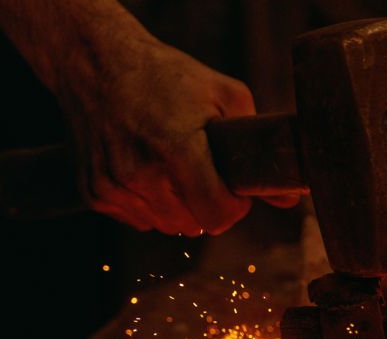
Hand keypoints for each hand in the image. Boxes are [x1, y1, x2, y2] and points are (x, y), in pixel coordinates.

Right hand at [57, 37, 296, 235]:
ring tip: (176, 168)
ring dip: (180, 208)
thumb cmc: (165, 75)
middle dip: (208, 206)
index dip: (234, 208)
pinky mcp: (95, 194)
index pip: (217, 215)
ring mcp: (113, 186)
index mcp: (176, 148)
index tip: (234, 191)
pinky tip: (149, 171)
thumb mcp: (223, 94)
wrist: (96, 63)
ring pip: (168, 226)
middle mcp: (140, 173)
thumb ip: (258, 145)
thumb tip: (291, 196)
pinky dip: (151, 205)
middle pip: (195, 226)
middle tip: (205, 173)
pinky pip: (139, 220)